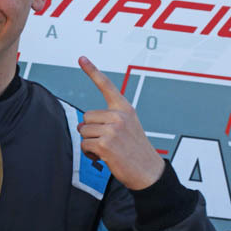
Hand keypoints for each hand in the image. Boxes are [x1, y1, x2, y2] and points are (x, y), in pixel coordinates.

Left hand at [77, 56, 164, 189]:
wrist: (148, 172)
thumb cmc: (135, 151)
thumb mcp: (127, 127)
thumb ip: (110, 119)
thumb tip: (83, 124)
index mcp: (125, 109)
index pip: (106, 86)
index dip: (92, 71)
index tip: (81, 58)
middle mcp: (119, 116)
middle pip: (86, 116)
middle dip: (90, 131)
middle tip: (105, 141)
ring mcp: (112, 129)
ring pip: (83, 131)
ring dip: (89, 143)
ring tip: (105, 150)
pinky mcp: (105, 143)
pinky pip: (84, 144)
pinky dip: (89, 153)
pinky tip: (102, 157)